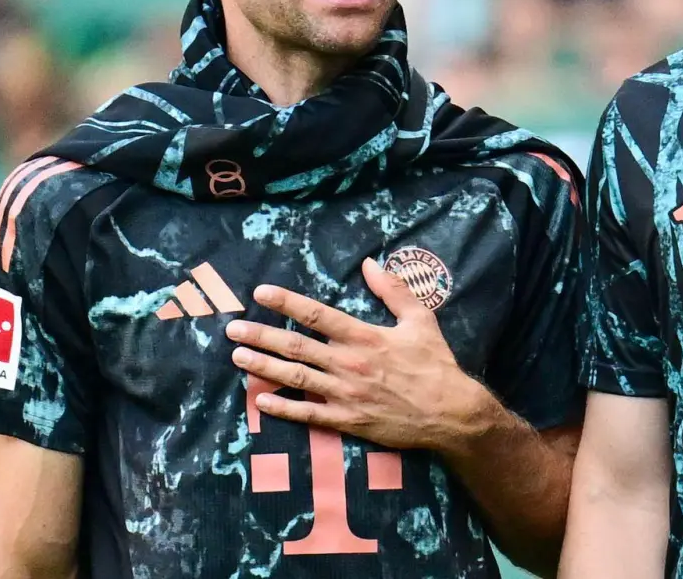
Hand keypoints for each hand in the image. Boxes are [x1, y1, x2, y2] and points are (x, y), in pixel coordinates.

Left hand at [225, 258, 498, 453]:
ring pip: (294, 378)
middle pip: (295, 346)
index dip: (285, 302)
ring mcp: (345, 394)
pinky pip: (308, 413)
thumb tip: (370, 263)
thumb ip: (393, 290)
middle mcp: (348, 364)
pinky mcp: (347, 421)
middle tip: (232, 328)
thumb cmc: (436, 364)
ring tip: (237, 356)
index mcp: (364, 336)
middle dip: (260, 335)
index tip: (260, 293)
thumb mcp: (420, 319)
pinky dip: (283, 407)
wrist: (450, 412)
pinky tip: (260, 400)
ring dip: (262, 366)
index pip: (316, 314)